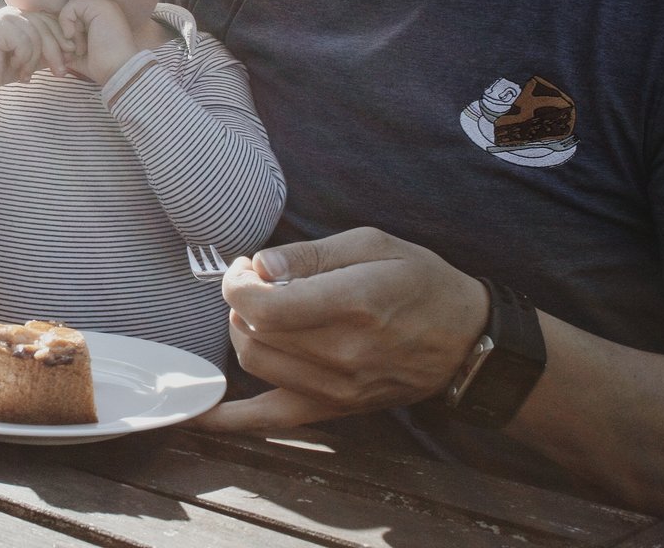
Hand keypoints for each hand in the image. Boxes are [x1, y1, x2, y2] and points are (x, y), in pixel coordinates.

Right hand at [0, 6, 72, 103]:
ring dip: (35, 61)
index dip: (64, 40)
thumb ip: (48, 51)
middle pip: (48, 28)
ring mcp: (5, 17)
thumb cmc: (0, 68)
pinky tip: (15, 69)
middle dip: (57, 53)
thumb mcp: (31, 59)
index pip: (53, 22)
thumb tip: (73, 50)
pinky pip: (24, 43)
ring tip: (26, 74)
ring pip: (37, 37)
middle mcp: (15, 12)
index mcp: (24, 16)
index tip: (70, 61)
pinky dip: (23, 59)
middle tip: (60, 73)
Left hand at [58, 0, 138, 84]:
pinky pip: (71, 6)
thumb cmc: (102, 66)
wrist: (118, 71)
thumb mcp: (79, 52)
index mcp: (102, 18)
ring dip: (68, 28)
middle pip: (72, 12)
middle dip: (67, 30)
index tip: (71, 50)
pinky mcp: (100, 6)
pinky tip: (72, 36)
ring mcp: (104, 5)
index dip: (67, 30)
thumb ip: (67, 41)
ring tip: (76, 46)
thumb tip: (47, 38)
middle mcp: (104, 9)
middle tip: (74, 49)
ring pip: (71, 8)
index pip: (75, 15)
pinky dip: (66, 21)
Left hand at [190, 227, 488, 431]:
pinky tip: (200, 411)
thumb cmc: (420, 282)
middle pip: (253, 333)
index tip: (244, 267)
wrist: (463, 340)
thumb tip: (259, 266)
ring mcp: (336, 389)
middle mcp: (342, 353)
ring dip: (241, 331)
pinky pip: (268, 420)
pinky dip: (228, 418)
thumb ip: (310, 253)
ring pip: (255, 363)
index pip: (266, 306)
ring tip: (260, 309)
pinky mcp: (333, 409)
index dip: (238, 283)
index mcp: (354, 304)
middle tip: (254, 280)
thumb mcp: (372, 244)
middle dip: (239, 301)